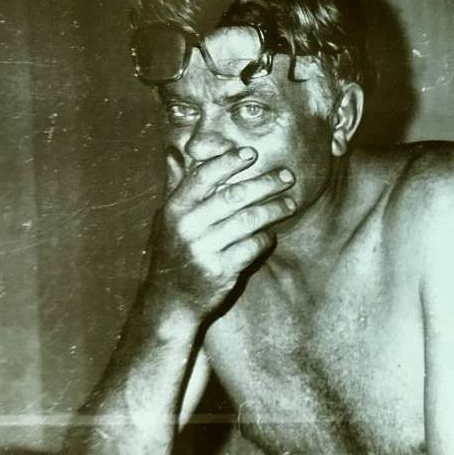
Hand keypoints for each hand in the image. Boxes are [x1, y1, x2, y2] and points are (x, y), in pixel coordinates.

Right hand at [145, 146, 295, 318]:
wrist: (168, 302)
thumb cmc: (171, 254)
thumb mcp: (164, 220)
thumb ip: (175, 187)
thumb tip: (174, 152)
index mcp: (174, 209)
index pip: (204, 175)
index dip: (229, 161)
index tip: (252, 154)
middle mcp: (188, 227)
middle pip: (234, 195)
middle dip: (265, 183)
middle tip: (287, 177)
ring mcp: (205, 250)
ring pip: (248, 220)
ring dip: (273, 209)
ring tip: (289, 204)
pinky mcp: (221, 271)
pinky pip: (252, 246)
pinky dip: (265, 238)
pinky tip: (270, 234)